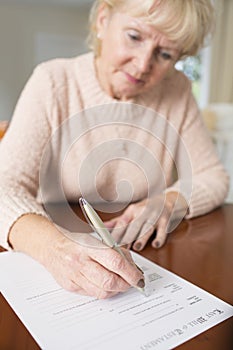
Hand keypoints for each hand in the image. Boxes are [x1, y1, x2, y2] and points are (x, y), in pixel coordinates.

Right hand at [8, 214, 143, 299]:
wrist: (51, 246)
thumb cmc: (77, 241)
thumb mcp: (98, 240)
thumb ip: (116, 252)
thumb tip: (134, 268)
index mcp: (89, 246)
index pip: (115, 262)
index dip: (131, 272)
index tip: (139, 277)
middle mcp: (80, 262)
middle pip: (109, 281)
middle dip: (126, 284)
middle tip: (132, 282)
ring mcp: (74, 276)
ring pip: (102, 292)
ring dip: (116, 290)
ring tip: (120, 283)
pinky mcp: (70, 286)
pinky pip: (92, 294)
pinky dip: (103, 291)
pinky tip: (106, 284)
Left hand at [104, 191, 187, 250]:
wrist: (166, 200)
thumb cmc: (145, 209)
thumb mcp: (131, 212)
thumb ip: (117, 222)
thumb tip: (101, 228)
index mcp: (132, 211)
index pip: (122, 222)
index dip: (116, 233)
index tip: (109, 243)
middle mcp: (143, 212)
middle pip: (134, 226)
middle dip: (127, 238)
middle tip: (121, 249)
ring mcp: (155, 217)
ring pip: (147, 228)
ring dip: (141, 238)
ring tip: (136, 247)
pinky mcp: (165, 221)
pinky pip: (163, 230)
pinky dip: (160, 238)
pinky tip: (155, 245)